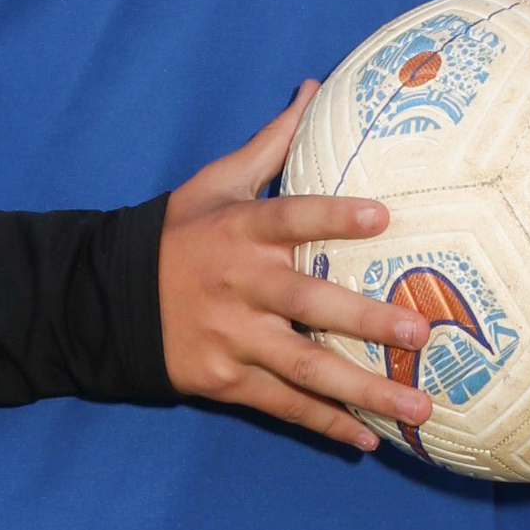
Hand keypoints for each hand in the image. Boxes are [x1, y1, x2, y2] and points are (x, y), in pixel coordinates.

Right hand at [157, 88, 430, 452]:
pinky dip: (326, 423)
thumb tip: (315, 89)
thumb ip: (272, 144)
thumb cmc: (176, 234)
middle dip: (367, 321)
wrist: (107, 299)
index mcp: (240, 230)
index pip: (291, 217)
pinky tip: (368, 440)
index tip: (383, 216)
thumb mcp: (216, 183)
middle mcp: (240, 285)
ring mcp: (232, 337)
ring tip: (419, 408)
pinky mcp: (224, 378)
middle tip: (421, 333)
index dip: (334, 216)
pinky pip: (283, 404)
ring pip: (305, 368)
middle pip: (310, 304)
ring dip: (365, 391)